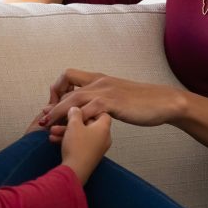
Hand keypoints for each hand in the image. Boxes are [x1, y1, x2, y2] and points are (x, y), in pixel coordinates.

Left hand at [41, 68, 184, 140]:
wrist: (164, 102)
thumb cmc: (143, 102)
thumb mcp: (118, 96)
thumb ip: (103, 99)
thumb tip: (91, 108)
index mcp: (99, 78)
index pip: (68, 76)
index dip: (57, 90)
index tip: (53, 106)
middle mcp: (99, 81)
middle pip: (65, 87)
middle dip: (51, 104)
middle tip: (43, 119)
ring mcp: (106, 91)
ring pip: (73, 99)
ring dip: (58, 113)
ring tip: (48, 126)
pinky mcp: (113, 103)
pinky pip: (89, 110)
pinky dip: (78, 120)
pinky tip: (73, 131)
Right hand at [60, 106, 111, 184]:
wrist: (75, 172)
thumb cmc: (77, 147)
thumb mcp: (74, 124)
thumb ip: (75, 113)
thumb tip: (75, 108)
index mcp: (104, 127)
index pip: (100, 112)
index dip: (88, 108)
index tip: (76, 109)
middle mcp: (104, 137)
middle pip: (88, 123)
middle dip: (70, 122)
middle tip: (58, 120)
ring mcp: (97, 148)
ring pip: (81, 134)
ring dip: (66, 131)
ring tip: (52, 131)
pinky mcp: (89, 156)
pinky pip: (79, 143)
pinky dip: (68, 140)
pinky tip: (53, 140)